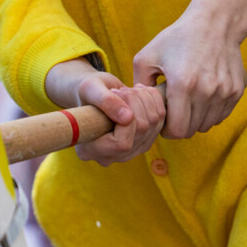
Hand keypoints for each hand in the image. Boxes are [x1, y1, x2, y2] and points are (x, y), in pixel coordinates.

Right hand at [44, 59, 165, 166]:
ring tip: (128, 90)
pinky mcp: (143, 142)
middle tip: (120, 90)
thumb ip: (105, 102)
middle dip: (135, 102)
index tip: (116, 96)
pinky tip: (140, 92)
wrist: (94, 95)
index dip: (128, 119)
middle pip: (141, 131)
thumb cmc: (86, 92)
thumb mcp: (89, 89)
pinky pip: (160, 121)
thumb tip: (128, 117)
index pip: (122, 143)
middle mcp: (111, 157)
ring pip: (154, 125)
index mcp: (90, 150)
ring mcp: (129, 152)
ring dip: (145, 99)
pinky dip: (154, 101)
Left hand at [134, 0, 246, 138]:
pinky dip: (210, 111)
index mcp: (183, 85)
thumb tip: (136, 108)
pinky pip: (221, 115)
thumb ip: (138, 86)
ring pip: (207, 124)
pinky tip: (201, 95)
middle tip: (173, 110)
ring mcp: (225, 92)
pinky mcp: (237, 90)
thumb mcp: (147, 56)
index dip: (166, 130)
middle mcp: (207, 91)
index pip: (177, 130)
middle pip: (192, 130)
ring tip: (187, 101)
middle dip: (179, 125)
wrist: (216, 22)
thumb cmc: (177, 38)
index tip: (163, 120)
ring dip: (195, 119)